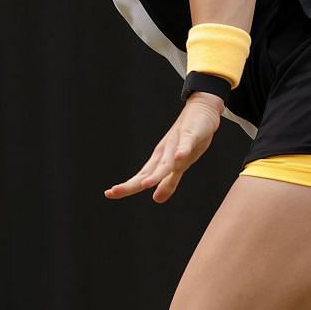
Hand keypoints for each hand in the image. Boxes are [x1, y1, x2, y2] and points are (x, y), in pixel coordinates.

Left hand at [105, 94, 223, 202]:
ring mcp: (176, 143)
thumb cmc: (188, 140)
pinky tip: (179, 156)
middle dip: (132, 183)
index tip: (109, 194)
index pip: (141, 177)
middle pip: (148, 172)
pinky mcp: (190, 134)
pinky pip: (186, 143)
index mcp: (159, 161)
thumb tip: (156, 199)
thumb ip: (169, 183)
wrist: (201, 110)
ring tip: (146, 185)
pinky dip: (183, 149)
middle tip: (114, 191)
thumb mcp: (180, 166)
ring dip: (157, 174)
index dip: (127, 187)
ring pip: (167, 161)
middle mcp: (164, 153)